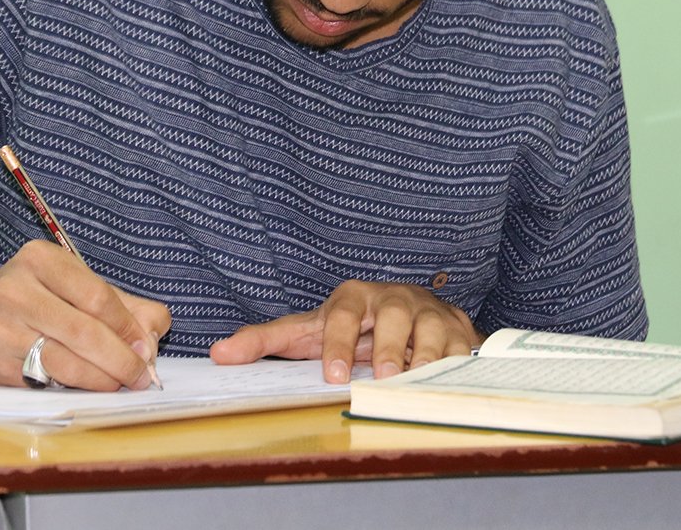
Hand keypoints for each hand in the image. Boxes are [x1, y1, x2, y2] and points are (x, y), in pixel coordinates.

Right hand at [0, 240, 170, 390]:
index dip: (127, 325)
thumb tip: (156, 329)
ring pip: (67, 362)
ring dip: (103, 379)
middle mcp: (16, 290)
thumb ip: (120, 303)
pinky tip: (91, 387)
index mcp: (40, 260)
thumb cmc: (33, 300)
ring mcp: (2, 329)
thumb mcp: (72, 285)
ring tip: (121, 383)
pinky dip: (78, 388)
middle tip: (141, 374)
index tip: (146, 345)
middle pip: (84, 331)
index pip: (97, 296)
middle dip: (121, 358)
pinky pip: (48, 382)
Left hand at [209, 280, 478, 382]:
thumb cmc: (352, 328)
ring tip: (413, 383)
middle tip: (382, 379)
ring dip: (426, 356)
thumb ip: (265, 340)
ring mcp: (427, 312)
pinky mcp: (457, 329)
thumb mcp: (309, 331)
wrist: (410, 317)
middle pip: (394, 314)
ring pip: (433, 328)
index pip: (344, 314)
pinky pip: (463, 346)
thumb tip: (218, 353)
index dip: (339, 343)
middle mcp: (392, 299)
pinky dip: (457, 364)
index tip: (334, 375)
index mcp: (353, 298)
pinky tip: (447, 382)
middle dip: (389, 348)